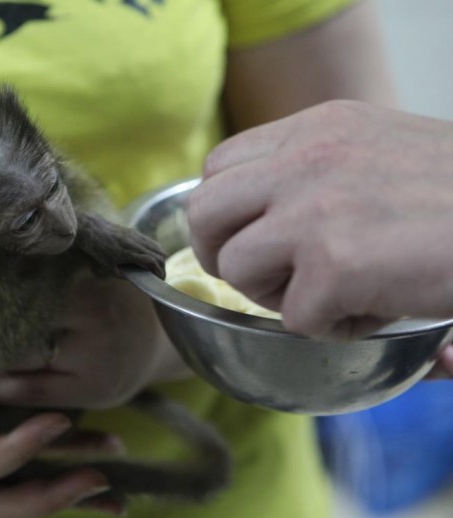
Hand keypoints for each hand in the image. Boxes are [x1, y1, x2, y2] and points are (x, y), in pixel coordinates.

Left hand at [0, 268, 188, 409]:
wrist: (162, 341)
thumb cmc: (115, 290)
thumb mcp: (93, 255)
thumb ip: (53, 239)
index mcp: (95, 272)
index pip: (12, 272)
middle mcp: (97, 317)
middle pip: (2, 313)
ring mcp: (94, 359)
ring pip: (7, 355)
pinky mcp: (89, 391)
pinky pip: (23, 389)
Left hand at [189, 100, 452, 338]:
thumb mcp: (375, 153)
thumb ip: (312, 173)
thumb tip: (254, 216)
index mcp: (313, 130)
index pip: (217, 168)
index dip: (222, 214)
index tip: (246, 239)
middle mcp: (305, 159)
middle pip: (203, 212)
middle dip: (224, 256)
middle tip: (266, 278)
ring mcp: (315, 209)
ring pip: (235, 266)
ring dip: (273, 294)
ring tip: (330, 293)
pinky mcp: (337, 262)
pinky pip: (295, 316)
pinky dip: (331, 327)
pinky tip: (374, 310)